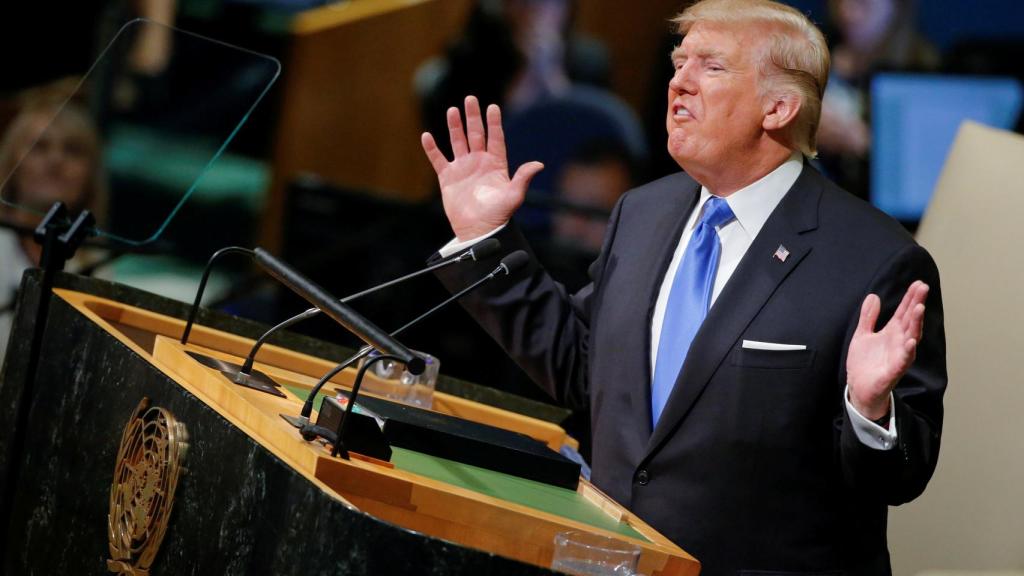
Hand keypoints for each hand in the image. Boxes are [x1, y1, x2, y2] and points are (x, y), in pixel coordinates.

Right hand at [421, 96, 543, 239]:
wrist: (478, 231)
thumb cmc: (498, 215)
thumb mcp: (514, 196)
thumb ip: (523, 178)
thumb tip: (539, 164)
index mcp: (496, 164)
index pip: (495, 138)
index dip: (494, 123)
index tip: (493, 107)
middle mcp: (479, 163)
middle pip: (476, 134)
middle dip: (473, 117)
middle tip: (471, 99)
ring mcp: (463, 169)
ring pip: (458, 142)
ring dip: (455, 127)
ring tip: (452, 110)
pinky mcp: (448, 178)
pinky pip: (438, 160)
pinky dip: (432, 149)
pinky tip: (427, 136)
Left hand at [846, 281, 928, 419]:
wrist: (859, 387)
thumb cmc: (864, 362)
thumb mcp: (862, 334)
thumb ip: (869, 317)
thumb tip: (873, 296)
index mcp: (892, 333)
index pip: (904, 312)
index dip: (910, 298)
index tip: (918, 283)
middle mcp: (899, 342)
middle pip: (911, 321)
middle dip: (917, 304)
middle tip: (923, 288)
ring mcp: (899, 356)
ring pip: (911, 337)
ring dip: (916, 323)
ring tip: (919, 308)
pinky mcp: (893, 371)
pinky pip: (903, 361)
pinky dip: (908, 351)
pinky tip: (911, 341)